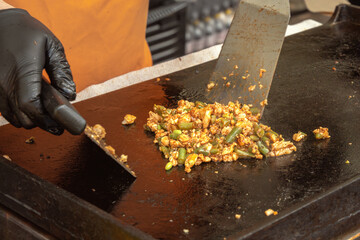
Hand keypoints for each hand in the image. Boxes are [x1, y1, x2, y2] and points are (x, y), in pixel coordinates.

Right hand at [0, 9, 75, 134]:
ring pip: (13, 118)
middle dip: (41, 122)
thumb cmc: (27, 32)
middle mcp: (4, 81)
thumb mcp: (52, 45)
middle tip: (56, 121)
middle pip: (23, 117)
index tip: (60, 126)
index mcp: (23, 70)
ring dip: (30, 119)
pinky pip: (4, 111)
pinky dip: (18, 114)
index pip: (31, 106)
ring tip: (44, 113)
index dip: (46, 120)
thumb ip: (62, 70)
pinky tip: (30, 106)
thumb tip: (70, 95)